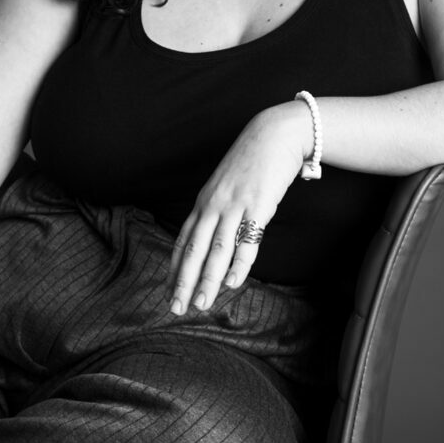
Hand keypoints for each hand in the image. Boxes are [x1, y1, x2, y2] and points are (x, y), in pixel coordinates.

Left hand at [168, 104, 309, 314]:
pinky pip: (247, 240)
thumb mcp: (226, 185)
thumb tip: (214, 236)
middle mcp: (214, 205)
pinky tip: (233, 282)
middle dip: (184, 281)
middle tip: (176, 308)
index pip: (184, 241)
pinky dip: (239, 263)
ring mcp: (235, 205)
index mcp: (204, 202)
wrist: (274, 134)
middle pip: (195, 249)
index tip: (170, 291)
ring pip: (217, 249)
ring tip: (201, 303)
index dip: (176, 268)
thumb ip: (218, 209)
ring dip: (208, 279)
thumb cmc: (251, 161)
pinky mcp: (258, 205)